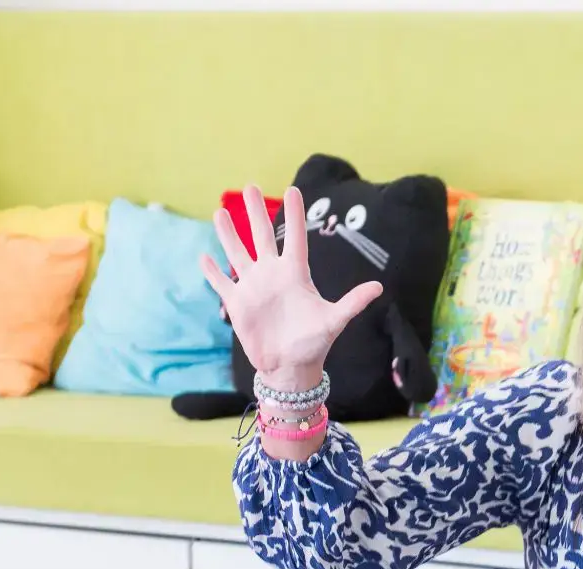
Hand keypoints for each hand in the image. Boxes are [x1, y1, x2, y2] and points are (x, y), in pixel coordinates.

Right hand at [200, 185, 384, 391]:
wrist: (290, 367)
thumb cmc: (314, 343)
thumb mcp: (334, 320)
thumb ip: (352, 302)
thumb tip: (378, 287)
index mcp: (295, 274)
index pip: (295, 237)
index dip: (294, 214)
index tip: (293, 190)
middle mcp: (272, 274)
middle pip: (262, 236)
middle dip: (255, 211)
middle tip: (250, 186)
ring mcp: (253, 287)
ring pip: (238, 253)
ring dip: (228, 234)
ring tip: (220, 212)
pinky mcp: (237, 303)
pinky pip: (222, 283)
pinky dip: (212, 272)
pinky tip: (204, 257)